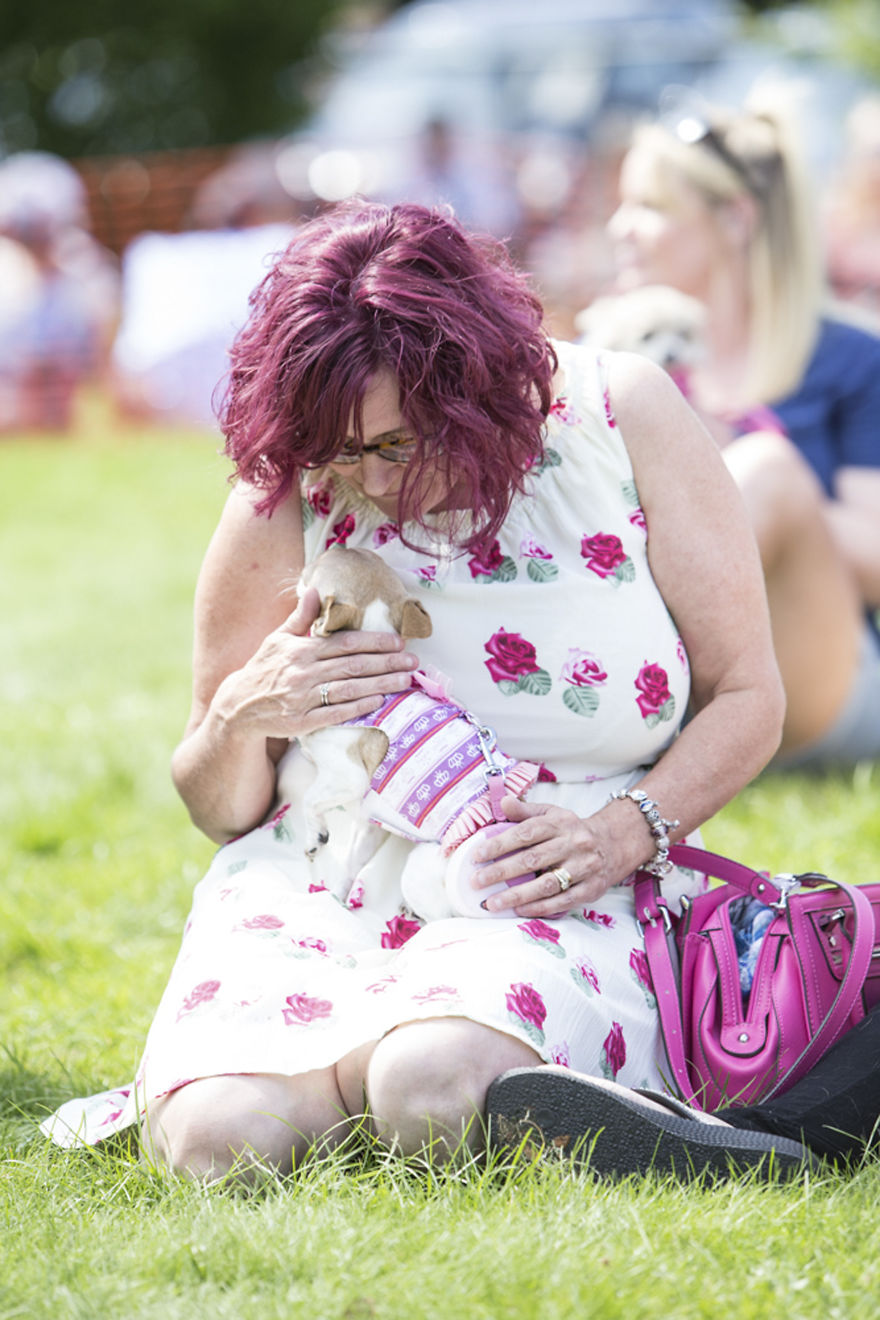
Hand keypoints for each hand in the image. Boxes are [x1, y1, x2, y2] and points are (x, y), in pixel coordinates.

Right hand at [213, 587, 419, 741]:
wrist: (238, 706)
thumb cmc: (264, 669)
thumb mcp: (278, 639)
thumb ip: (299, 617)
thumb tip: (313, 590)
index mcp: (301, 650)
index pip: (345, 643)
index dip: (375, 641)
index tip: (399, 641)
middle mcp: (304, 673)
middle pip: (354, 666)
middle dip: (387, 663)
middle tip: (413, 661)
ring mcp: (303, 698)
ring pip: (350, 689)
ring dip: (381, 684)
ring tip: (405, 681)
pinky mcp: (302, 721)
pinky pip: (335, 713)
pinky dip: (358, 707)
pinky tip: (379, 701)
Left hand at [470, 795, 630, 916]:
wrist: (613, 844)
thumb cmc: (571, 831)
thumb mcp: (551, 814)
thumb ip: (526, 811)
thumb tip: (504, 801)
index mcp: (560, 822)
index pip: (525, 832)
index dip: (499, 844)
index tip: (477, 855)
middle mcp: (574, 843)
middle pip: (533, 859)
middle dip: (501, 872)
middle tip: (476, 881)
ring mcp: (584, 867)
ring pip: (547, 883)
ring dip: (517, 895)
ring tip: (492, 903)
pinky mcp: (591, 888)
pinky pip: (563, 901)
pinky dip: (539, 907)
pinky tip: (519, 910)